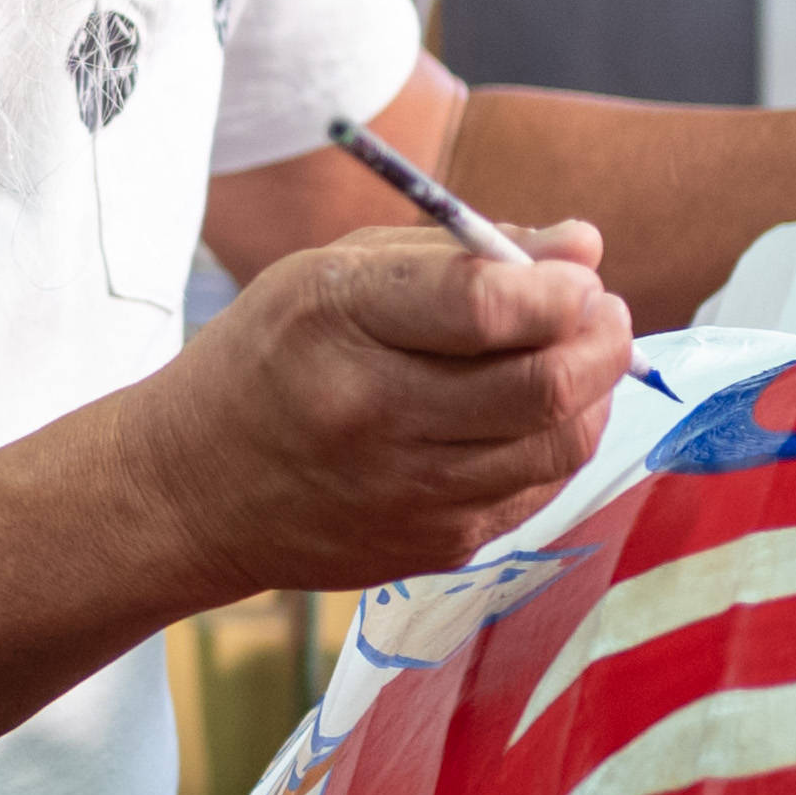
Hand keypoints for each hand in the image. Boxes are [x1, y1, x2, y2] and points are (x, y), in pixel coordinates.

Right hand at [141, 224, 639, 595]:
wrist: (192, 491)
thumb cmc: (272, 358)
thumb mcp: (333, 274)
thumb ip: (462, 254)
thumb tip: (587, 249)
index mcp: (337, 324)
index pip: (485, 305)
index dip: (559, 287)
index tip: (578, 276)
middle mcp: (373, 414)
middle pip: (544, 383)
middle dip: (602, 338)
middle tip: (600, 314)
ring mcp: (408, 492)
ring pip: (560, 443)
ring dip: (594, 393)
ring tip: (577, 358)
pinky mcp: (435, 545)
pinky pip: (539, 490)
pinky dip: (558, 444)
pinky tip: (535, 416)